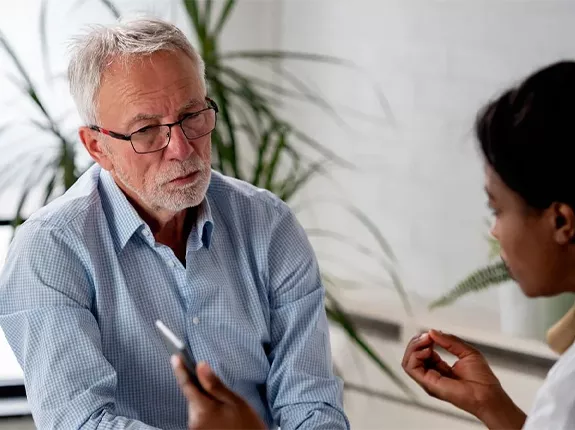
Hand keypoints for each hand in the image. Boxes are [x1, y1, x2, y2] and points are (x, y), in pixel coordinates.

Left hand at [171, 355, 266, 429]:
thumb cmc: (247, 426)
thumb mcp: (236, 402)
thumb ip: (215, 385)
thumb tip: (201, 366)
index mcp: (204, 409)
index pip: (187, 385)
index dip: (181, 370)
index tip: (175, 358)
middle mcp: (194, 421)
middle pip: (193, 398)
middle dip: (202, 393)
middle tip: (221, 396)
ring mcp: (195, 429)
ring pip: (196, 409)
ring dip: (206, 406)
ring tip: (225, 412)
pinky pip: (199, 420)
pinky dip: (207, 416)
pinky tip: (221, 419)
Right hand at [402, 330, 525, 428]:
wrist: (488, 394)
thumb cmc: (482, 379)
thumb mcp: (466, 351)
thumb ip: (449, 341)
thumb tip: (432, 332)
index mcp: (439, 368)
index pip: (422, 352)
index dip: (424, 340)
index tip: (431, 334)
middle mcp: (431, 375)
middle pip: (411, 356)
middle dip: (416, 341)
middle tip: (427, 336)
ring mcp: (428, 380)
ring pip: (407, 361)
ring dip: (414, 347)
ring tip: (427, 341)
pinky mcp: (428, 384)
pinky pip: (411, 367)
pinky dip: (416, 354)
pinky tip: (428, 349)